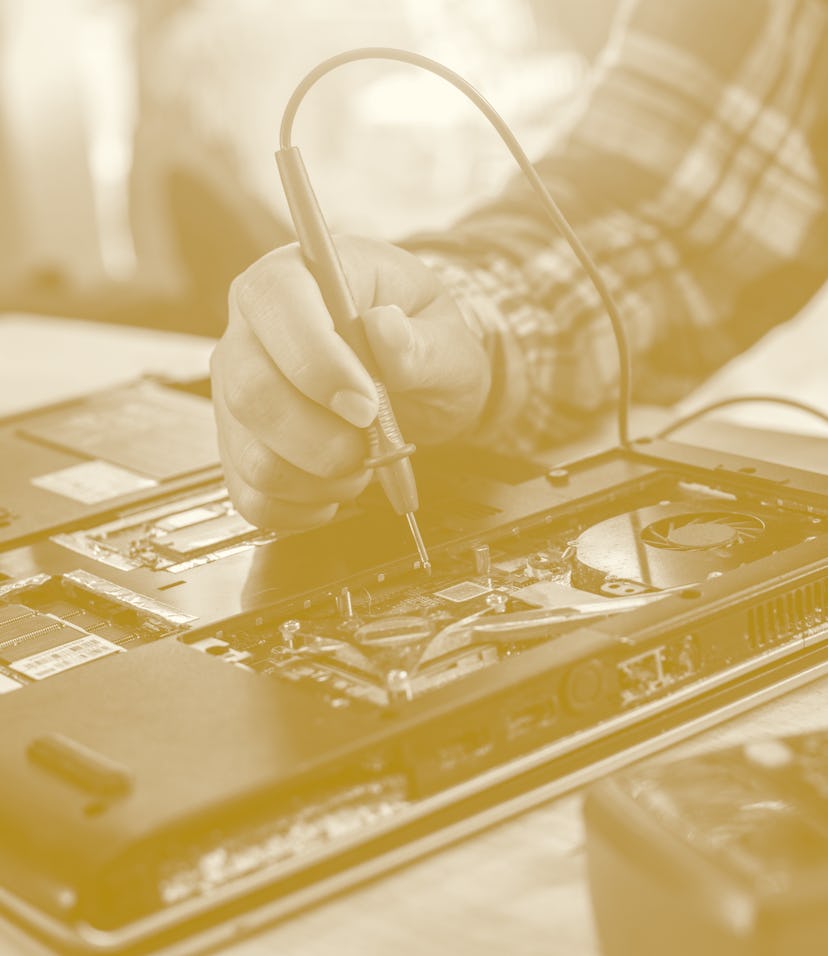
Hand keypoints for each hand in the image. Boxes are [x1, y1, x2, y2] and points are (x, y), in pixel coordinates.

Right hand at [210, 235, 490, 530]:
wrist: (415, 377)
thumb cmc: (422, 339)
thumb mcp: (445, 333)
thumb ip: (420, 340)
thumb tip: (385, 329)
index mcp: (296, 275)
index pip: (276, 302)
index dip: (316, 360)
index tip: (367, 405)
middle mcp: (251, 332)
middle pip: (251, 391)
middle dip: (320, 438)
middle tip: (371, 445)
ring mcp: (236, 393)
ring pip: (251, 455)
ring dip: (318, 478)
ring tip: (362, 463)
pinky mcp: (240, 446)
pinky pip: (252, 494)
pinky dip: (301, 507)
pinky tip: (334, 489)